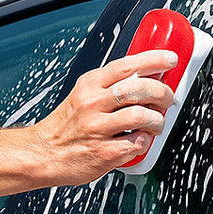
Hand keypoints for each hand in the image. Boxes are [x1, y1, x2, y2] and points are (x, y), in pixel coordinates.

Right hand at [33, 49, 176, 185]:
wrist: (42, 153)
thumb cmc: (66, 126)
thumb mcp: (82, 95)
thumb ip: (109, 87)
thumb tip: (146, 78)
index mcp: (89, 86)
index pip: (126, 65)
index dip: (153, 60)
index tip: (170, 60)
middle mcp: (92, 104)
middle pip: (139, 88)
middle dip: (162, 93)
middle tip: (166, 99)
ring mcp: (98, 128)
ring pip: (141, 116)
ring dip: (157, 121)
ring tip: (155, 124)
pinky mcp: (104, 153)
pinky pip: (136, 144)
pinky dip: (144, 142)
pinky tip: (139, 140)